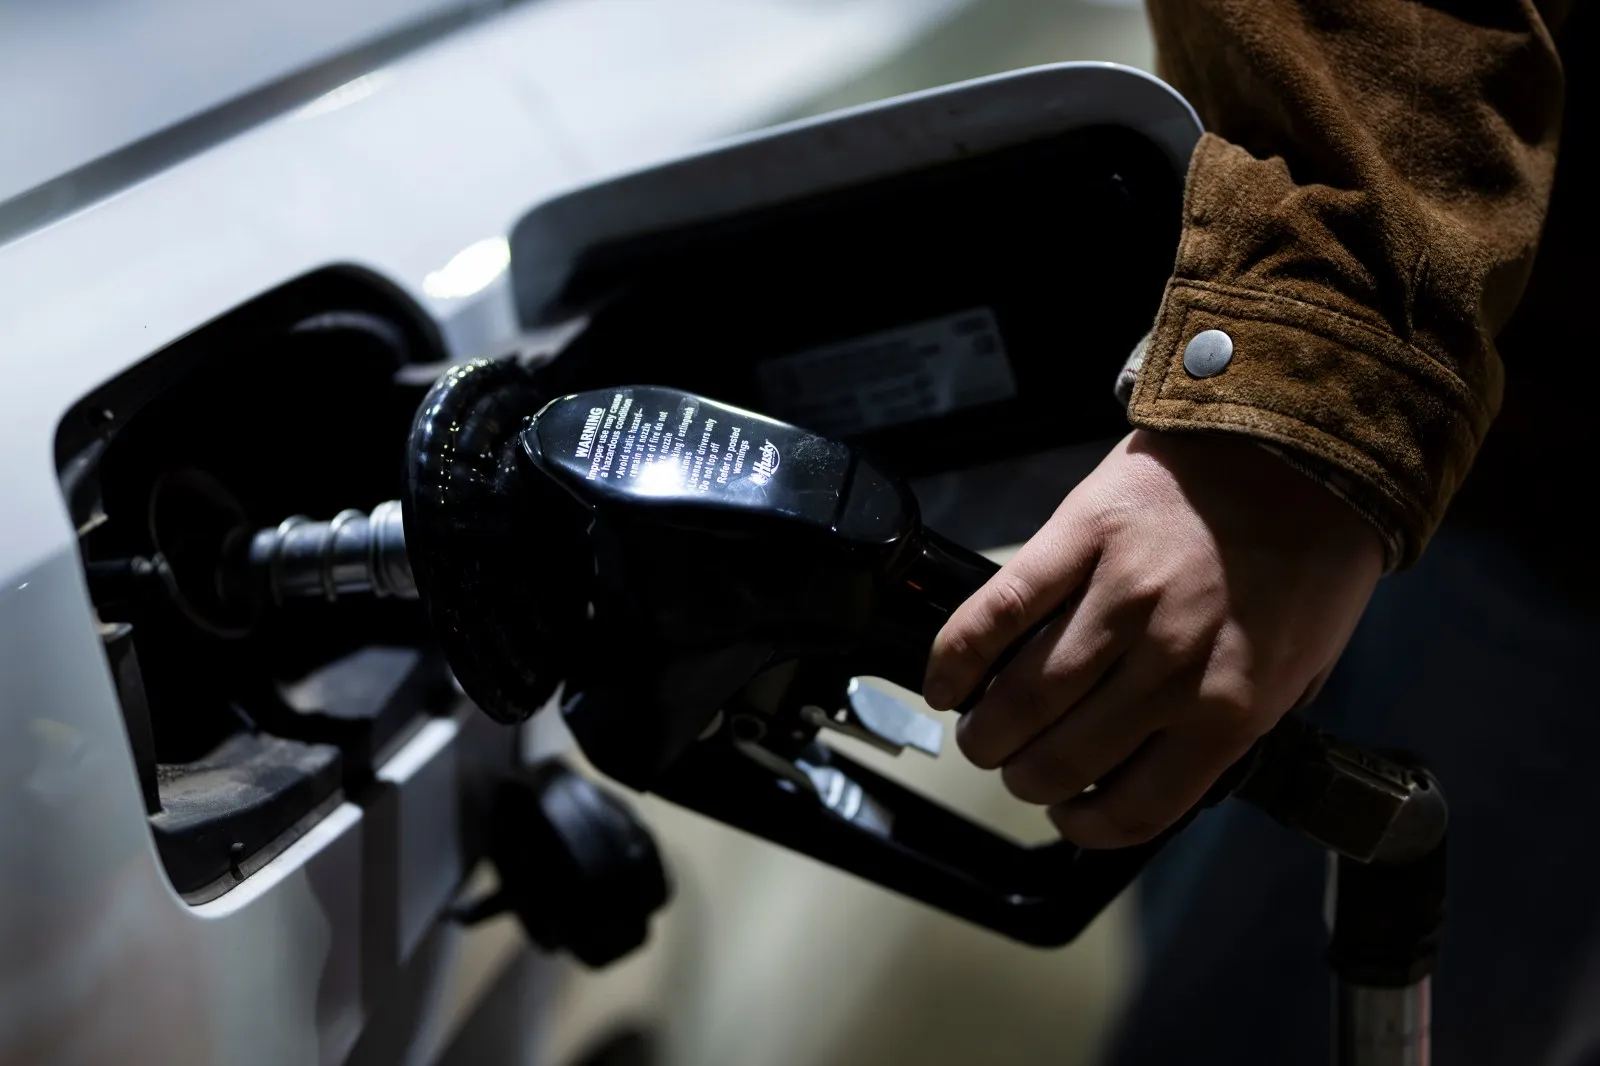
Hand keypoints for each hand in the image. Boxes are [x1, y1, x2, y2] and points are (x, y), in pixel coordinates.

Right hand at [922, 430, 1383, 847]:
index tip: (1067, 815)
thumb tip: (1170, 770)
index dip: (1085, 825)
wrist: (1305, 443)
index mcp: (1231, 707)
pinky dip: (958, 658)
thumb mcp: (1304, 670)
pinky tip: (945, 685)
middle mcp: (1172, 665)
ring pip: (1023, 698)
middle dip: (1025, 779)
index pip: (1135, 807)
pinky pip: (1000, 613)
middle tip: (1015, 770)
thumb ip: (1238, 726)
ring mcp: (1120, 599)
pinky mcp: (1079, 538)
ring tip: (981, 734)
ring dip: (988, 732)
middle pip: (1064, 759)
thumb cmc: (1309, 555)